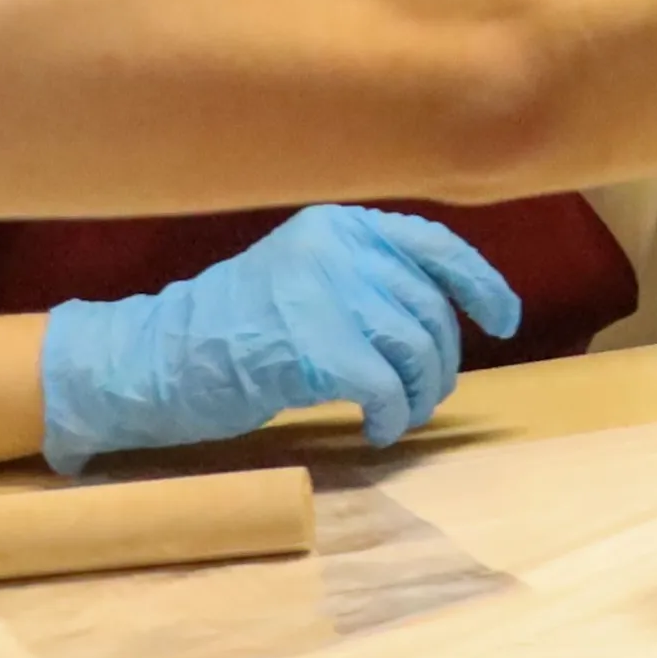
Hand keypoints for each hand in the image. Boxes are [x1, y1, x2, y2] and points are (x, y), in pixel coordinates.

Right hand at [36, 205, 523, 469]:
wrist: (151, 360)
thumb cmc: (226, 330)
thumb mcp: (302, 277)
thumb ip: (364, 281)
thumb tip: (439, 322)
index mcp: (338, 226)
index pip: (435, 245)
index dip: (481, 284)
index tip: (505, 319)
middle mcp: (338, 249)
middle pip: (429, 310)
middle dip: (439, 362)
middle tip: (421, 397)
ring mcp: (326, 295)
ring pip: (416, 352)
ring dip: (417, 396)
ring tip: (396, 416)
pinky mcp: (314, 348)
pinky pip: (386, 390)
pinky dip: (391, 417)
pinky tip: (376, 431)